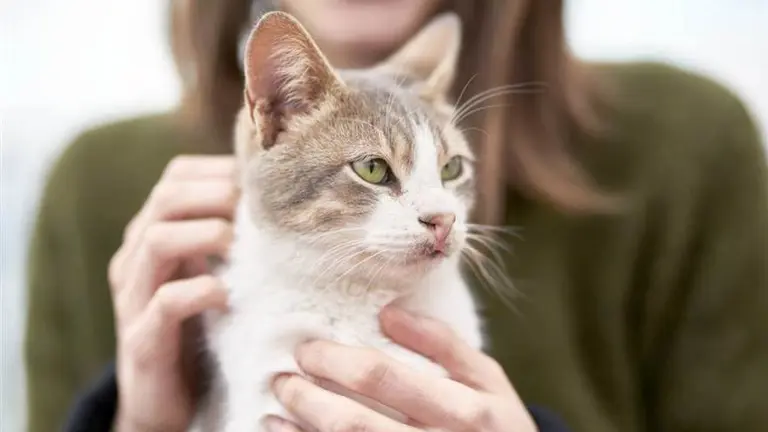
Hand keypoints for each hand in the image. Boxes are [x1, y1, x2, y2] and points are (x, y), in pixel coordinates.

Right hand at [108, 155, 236, 430]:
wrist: (165, 403)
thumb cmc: (198, 330)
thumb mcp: (209, 274)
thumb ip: (227, 240)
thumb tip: (278, 202)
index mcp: (151, 236)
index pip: (174, 179)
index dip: (216, 171)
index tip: (257, 183)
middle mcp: (135, 260)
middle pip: (164, 199)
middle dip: (212, 194)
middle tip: (250, 209)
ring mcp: (133, 299)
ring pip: (156, 241)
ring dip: (205, 234)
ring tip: (236, 244)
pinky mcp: (142, 340)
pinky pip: (163, 303)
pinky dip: (198, 291)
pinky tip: (225, 295)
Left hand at [266, 305, 537, 431]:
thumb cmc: (498, 425)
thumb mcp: (488, 379)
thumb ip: (443, 344)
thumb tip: (388, 313)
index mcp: (465, 410)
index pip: (382, 377)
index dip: (335, 361)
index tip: (307, 349)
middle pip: (354, 424)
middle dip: (307, 399)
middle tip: (282, 379)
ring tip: (276, 412)